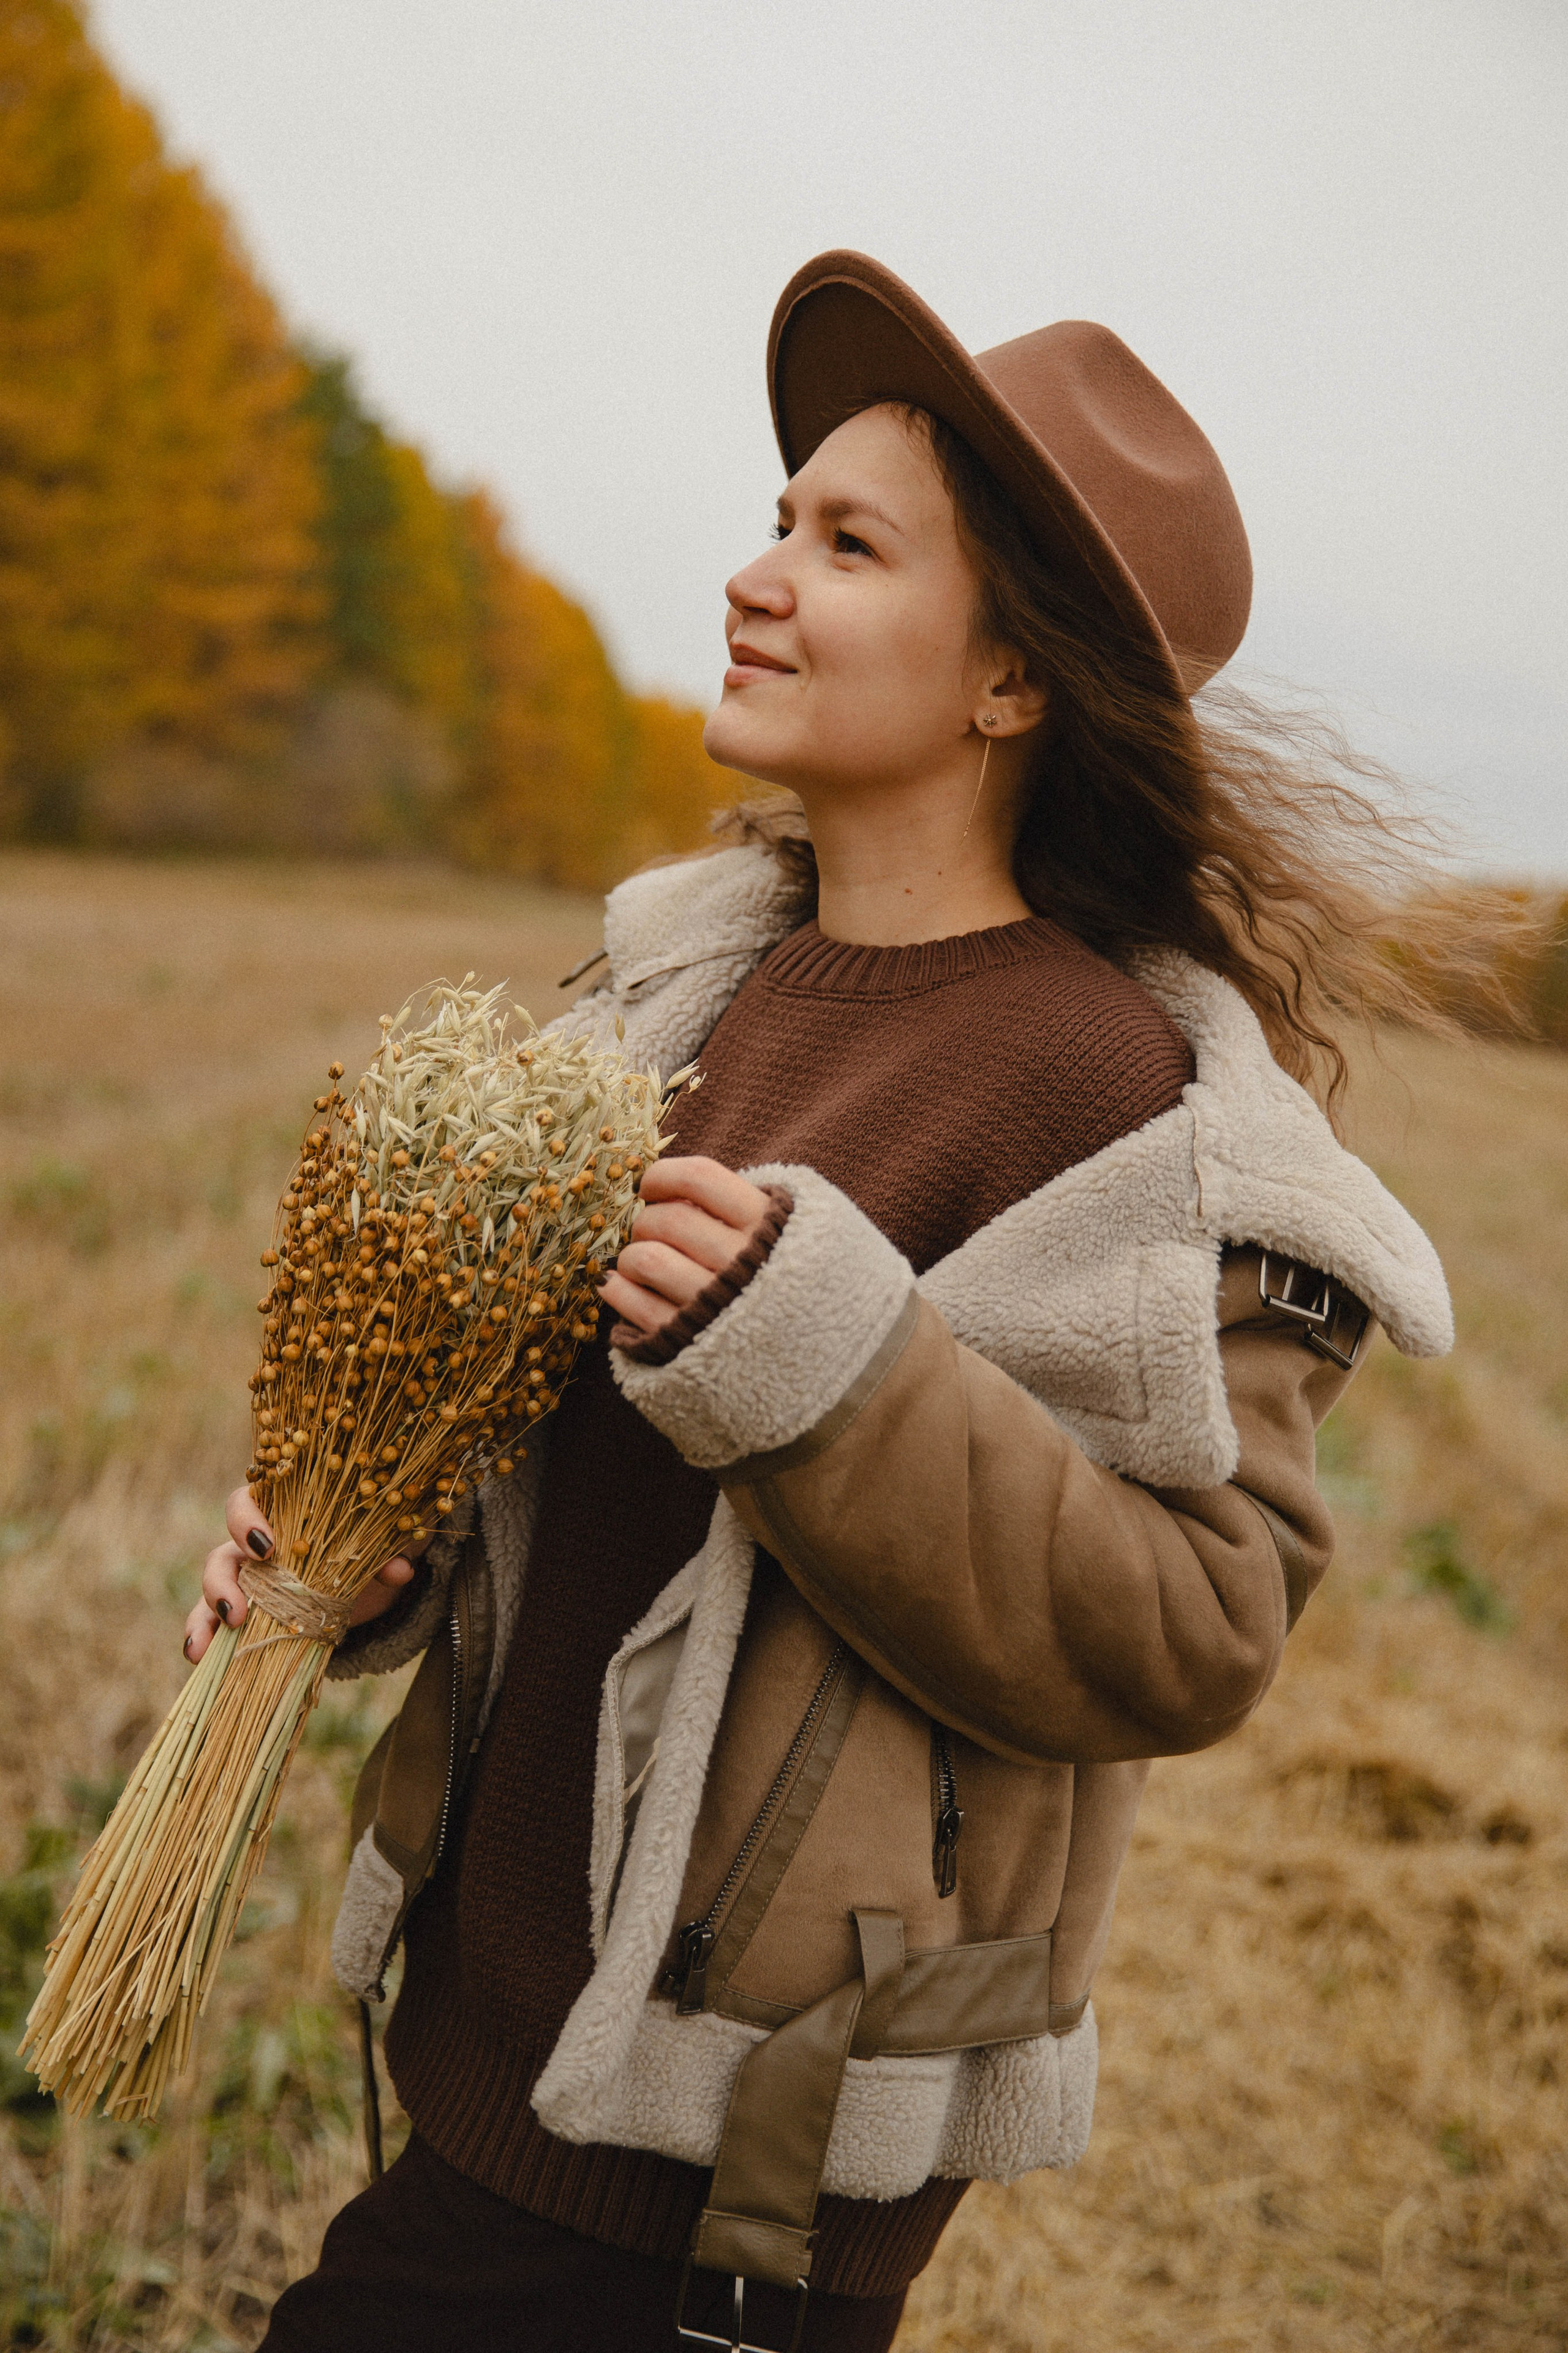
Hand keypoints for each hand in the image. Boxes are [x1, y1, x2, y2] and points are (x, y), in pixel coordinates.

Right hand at [182, 1486, 415, 1664]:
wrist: (369, 1589)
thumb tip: (398, 1571)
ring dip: (204, 1617)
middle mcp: (253, 1548)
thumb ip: (388, 1551)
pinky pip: (213, 1625)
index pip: (247, 1501)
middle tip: (237, 1611)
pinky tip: (198, 1659)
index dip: (247, 1519)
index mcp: (281, 1515)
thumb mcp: (384, 1546)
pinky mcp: (247, 1617)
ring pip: (211, 1593)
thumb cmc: (368, 1550)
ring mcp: (245, 1583)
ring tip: (204, 1648)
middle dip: (221, 1582)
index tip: (266, 1547)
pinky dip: (202, 1640)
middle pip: (221, 1554)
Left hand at [598, 1155, 771, 1343]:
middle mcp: (743, 1263)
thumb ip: (732, 1207)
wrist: (806, 1354)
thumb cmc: (778, 1281)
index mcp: (765, 1226)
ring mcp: (714, 1305)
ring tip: (638, 1263)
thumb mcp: (778, 1234)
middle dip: (645, 1221)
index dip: (662, 1177)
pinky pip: (635, 1304)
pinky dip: (618, 1290)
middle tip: (650, 1233)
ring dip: (630, 1257)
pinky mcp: (687, 1342)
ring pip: (646, 1259)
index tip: (651, 1188)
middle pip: (668, 1219)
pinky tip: (622, 1286)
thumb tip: (662, 1187)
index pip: (699, 1177)